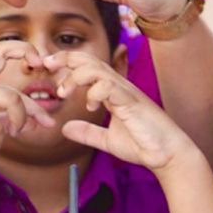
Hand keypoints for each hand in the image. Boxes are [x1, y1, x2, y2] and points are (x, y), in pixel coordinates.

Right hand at [0, 44, 50, 162]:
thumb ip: (6, 116)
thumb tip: (37, 120)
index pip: (5, 50)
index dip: (26, 50)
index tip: (38, 63)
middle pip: (17, 90)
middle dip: (36, 109)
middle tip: (47, 123)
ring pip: (13, 102)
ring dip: (20, 123)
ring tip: (14, 135)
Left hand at [45, 52, 193, 172]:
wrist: (166, 154)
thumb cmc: (142, 144)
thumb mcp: (106, 140)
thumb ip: (87, 133)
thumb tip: (65, 128)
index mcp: (111, 92)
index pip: (87, 67)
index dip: (67, 62)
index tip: (47, 66)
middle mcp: (118, 87)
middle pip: (91, 60)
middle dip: (66, 58)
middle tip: (46, 64)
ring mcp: (126, 93)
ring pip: (98, 69)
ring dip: (76, 76)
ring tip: (64, 92)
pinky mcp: (132, 103)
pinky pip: (110, 87)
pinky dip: (95, 92)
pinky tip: (90, 106)